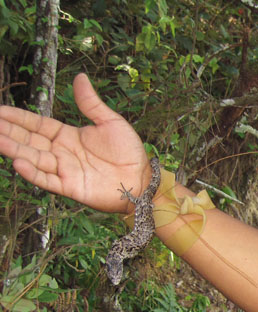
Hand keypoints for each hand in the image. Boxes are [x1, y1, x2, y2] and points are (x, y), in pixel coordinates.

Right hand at [0, 73, 149, 212]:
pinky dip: (33, 173)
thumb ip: (91, 103)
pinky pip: (48, 180)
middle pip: (28, 141)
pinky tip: (18, 162)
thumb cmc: (130, 152)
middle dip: (7, 132)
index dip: (17, 118)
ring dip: (13, 150)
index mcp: (68, 136)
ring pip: (34, 159)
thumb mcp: (111, 122)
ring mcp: (65, 171)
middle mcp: (62, 153)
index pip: (36, 125)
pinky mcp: (72, 187)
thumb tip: (79, 77)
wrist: (143, 180)